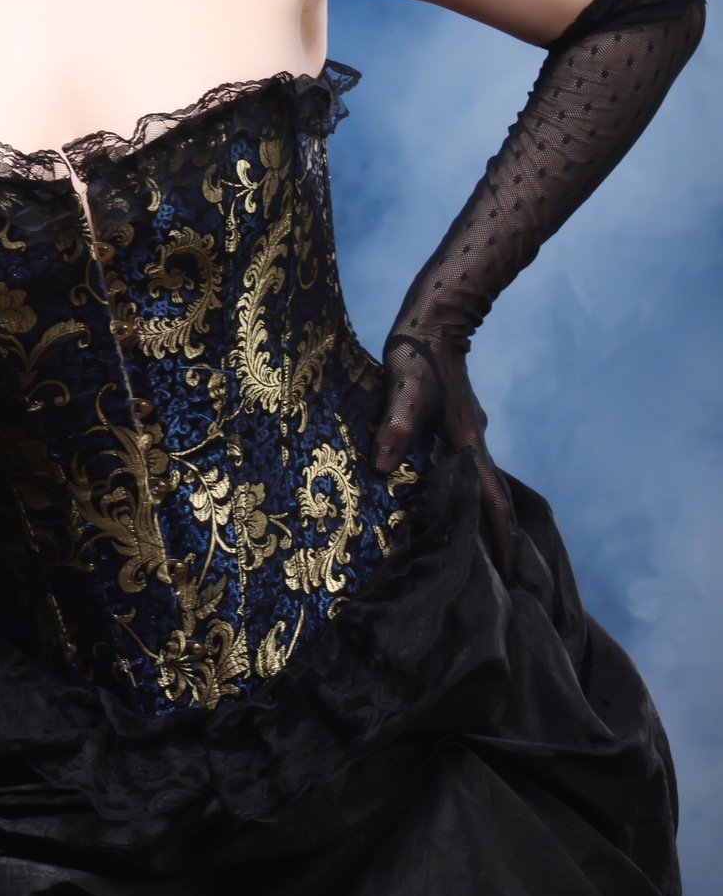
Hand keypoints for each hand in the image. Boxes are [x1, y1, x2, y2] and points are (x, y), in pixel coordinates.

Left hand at [372, 332, 514, 580]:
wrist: (434, 318)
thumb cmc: (416, 354)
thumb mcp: (402, 389)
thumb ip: (395, 428)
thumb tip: (384, 469)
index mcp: (467, 443)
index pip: (491, 501)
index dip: (500, 539)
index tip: (510, 576)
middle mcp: (473, 442)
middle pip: (490, 498)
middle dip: (494, 536)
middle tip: (493, 577)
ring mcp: (466, 432)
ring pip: (477, 482)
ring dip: (477, 513)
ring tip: (467, 547)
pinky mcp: (454, 423)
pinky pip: (463, 465)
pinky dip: (461, 489)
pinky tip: (441, 497)